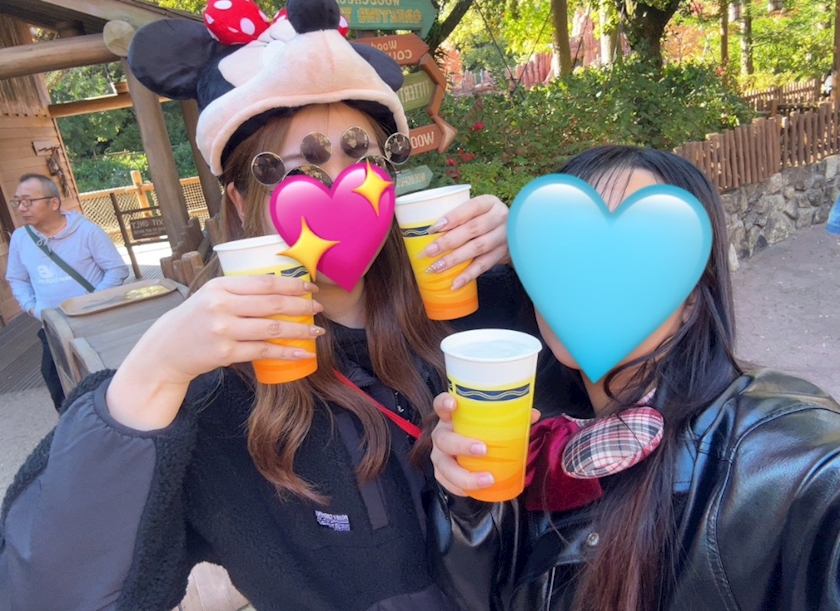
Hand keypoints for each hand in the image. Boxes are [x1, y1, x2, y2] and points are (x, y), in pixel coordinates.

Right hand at [136, 274, 321, 384]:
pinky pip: (264, 351)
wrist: (167, 349)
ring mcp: (223, 329)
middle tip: (318, 308)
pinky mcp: (226, 352)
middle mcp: (221, 305)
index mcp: (221, 286)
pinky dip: (286, 352)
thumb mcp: (212, 295)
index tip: (311, 286)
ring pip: (272, 328)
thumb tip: (281, 288)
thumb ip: (240, 291)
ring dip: (299, 330)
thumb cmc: (196, 319)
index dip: (292, 284)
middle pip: (272, 304)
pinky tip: (301, 353)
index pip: (265, 283)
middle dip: (301, 306)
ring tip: (316, 332)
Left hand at [420, 194, 508, 289]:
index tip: (432, 229)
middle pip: (472, 229)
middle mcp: (499, 217)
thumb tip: (425, 231)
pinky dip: (468, 275)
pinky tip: (454, 283)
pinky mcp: (503, 254)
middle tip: (428, 252)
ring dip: (454, 260)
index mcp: (489, 203)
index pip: (471, 208)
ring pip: (477, 248)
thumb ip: (458, 217)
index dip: (452, 218)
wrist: (514, 233)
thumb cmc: (484, 219)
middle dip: (447, 242)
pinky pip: (484, 266)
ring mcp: (503, 237)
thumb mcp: (477, 212)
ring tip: (435, 268)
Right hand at [431, 392, 540, 496]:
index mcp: (451, 418)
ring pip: (444, 466)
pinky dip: (462, 488)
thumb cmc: (479, 434)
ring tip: (488, 479)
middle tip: (483, 449)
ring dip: (465, 475)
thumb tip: (533, 415)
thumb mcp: (491, 424)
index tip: (453, 404)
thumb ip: (510, 418)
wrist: (467, 455)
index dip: (444, 403)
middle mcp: (441, 435)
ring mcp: (439, 456)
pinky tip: (478, 490)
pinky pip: (446, 483)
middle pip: (443, 439)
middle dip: (461, 445)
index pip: (440, 405)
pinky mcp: (441, 474)